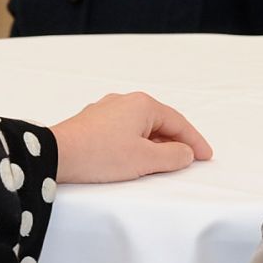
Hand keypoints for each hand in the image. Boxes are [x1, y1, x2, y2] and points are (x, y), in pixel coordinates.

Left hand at [51, 91, 212, 183]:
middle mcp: (125, 100)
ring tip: (164, 162)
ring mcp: (106, 109)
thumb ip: (173, 157)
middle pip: (160, 121)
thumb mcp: (145, 160)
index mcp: (142, 104)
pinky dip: (137, 142)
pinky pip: (124, 129)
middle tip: (189, 159)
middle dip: (176, 140)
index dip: (194, 141)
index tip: (206, 156)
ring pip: (141, 125)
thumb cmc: (102, 155)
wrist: (55, 155)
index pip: (178, 122)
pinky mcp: (92, 122)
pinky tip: (135, 157)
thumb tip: (185, 153)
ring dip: (155, 143)